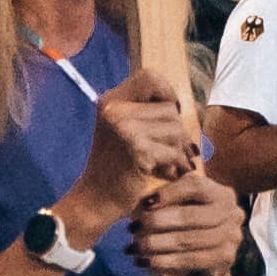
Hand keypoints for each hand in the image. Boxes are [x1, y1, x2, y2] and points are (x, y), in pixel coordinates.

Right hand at [51, 67, 195, 246]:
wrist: (95, 199)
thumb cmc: (114, 166)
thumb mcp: (120, 130)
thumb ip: (143, 112)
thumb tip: (181, 105)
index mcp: (110, 101)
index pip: (150, 76)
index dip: (167, 92)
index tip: (170, 113)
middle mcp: (114, 110)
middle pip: (169, 108)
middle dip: (176, 132)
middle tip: (173, 150)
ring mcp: (124, 129)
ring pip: (176, 129)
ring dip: (179, 150)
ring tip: (171, 163)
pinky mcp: (137, 150)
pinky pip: (174, 151)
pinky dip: (177, 165)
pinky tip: (170, 173)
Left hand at [127, 165, 245, 275]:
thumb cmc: (184, 236)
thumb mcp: (176, 212)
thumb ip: (165, 200)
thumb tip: (142, 199)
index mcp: (221, 194)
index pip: (195, 186)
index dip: (168, 193)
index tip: (143, 203)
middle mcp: (232, 213)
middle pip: (190, 215)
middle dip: (156, 221)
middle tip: (132, 228)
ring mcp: (232, 238)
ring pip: (188, 240)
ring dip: (155, 244)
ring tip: (133, 248)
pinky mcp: (226, 260)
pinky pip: (191, 260)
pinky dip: (164, 261)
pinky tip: (145, 262)